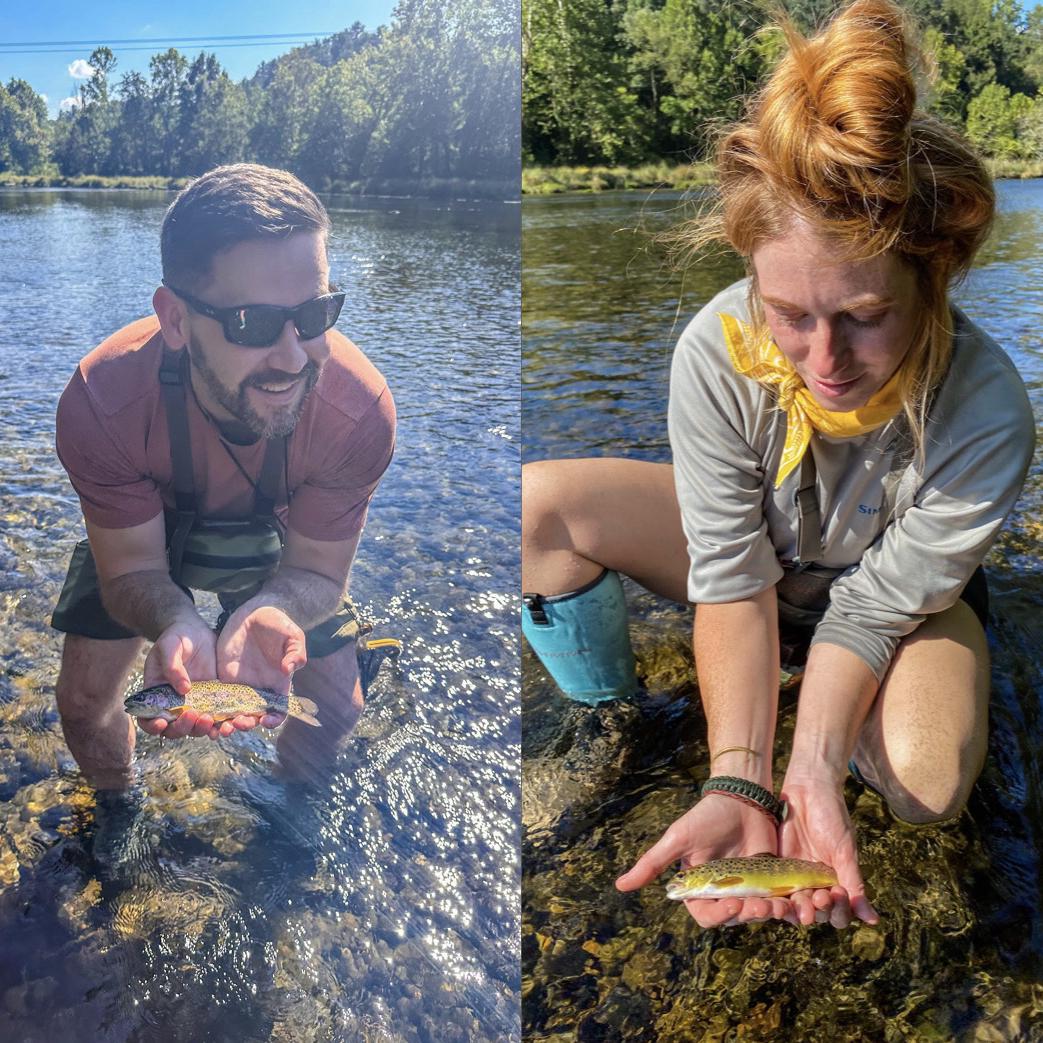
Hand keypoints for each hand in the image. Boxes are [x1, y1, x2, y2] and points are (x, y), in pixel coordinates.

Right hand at [139, 615, 220, 739]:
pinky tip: (228, 724)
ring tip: (212, 721)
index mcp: (157, 695)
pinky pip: (217, 718)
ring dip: (203, 730)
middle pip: (175, 729)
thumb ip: (173, 666)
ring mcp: (195, 704)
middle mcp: (174, 704)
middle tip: (194, 715)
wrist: (196, 631)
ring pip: (196, 728)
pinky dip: (221, 725)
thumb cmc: (176, 637)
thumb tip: (183, 690)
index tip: (163, 721)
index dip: (152, 726)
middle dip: (183, 728)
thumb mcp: (170, 646)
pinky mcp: (213, 700)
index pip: (148, 719)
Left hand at [213, 603, 307, 738]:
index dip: (274, 719)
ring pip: (234, 712)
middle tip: (238, 722)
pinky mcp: (224, 678)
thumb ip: (296, 653)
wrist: (254, 612)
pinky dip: (213, 711)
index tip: (265, 720)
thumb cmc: (278, 623)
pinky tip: (207, 714)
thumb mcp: (293, 635)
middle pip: (253, 716)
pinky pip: (218, 699)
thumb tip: (288, 670)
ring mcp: (241, 684)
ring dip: (228, 722)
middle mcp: (259, 688)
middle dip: (246, 724)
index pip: (279, 709)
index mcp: (278, 683)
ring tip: (222, 725)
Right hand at [615, 794, 795, 927]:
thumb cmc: (706, 816)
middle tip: (761, 905)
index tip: (733, 903)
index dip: (719, 915)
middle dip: (747, 915)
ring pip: (757, 913)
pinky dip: (783, 905)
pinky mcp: (769, 880)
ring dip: (767, 913)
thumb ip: (652, 863)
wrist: (742, 796)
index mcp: (699, 886)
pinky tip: (790, 900)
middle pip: (734, 917)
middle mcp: (722, 890)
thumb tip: (619, 887)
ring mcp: (747, 886)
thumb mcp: (678, 839)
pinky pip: (776, 900)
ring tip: (777, 904)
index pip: (706, 915)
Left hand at [778, 774, 878, 927]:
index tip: (836, 895)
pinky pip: (771, 886)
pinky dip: (771, 897)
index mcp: (834, 883)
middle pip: (814, 911)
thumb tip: (872, 920)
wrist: (808, 789)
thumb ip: (853, 883)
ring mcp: (792, 876)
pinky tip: (770, 900)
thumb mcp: (844, 851)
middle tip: (815, 900)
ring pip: (791, 903)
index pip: (836, 912)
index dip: (837, 911)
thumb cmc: (832, 818)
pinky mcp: (772, 865)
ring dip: (793, 909)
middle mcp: (813, 884)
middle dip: (816, 910)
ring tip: (794, 906)